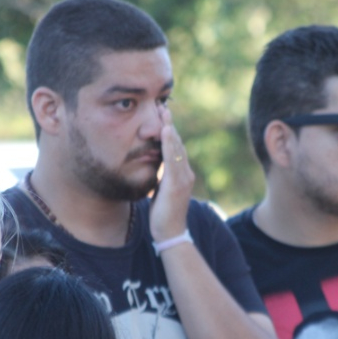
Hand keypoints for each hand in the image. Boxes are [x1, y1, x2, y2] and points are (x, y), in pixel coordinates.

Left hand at [150, 106, 194, 241]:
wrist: (170, 233)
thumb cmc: (163, 214)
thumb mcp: (161, 190)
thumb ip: (160, 177)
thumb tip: (152, 165)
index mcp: (180, 174)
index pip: (174, 147)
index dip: (168, 130)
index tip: (161, 114)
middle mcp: (185, 173)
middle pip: (177, 143)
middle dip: (170, 124)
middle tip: (162, 105)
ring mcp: (183, 178)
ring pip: (177, 148)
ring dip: (170, 129)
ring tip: (164, 112)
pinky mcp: (177, 183)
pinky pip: (173, 159)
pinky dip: (170, 144)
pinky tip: (166, 132)